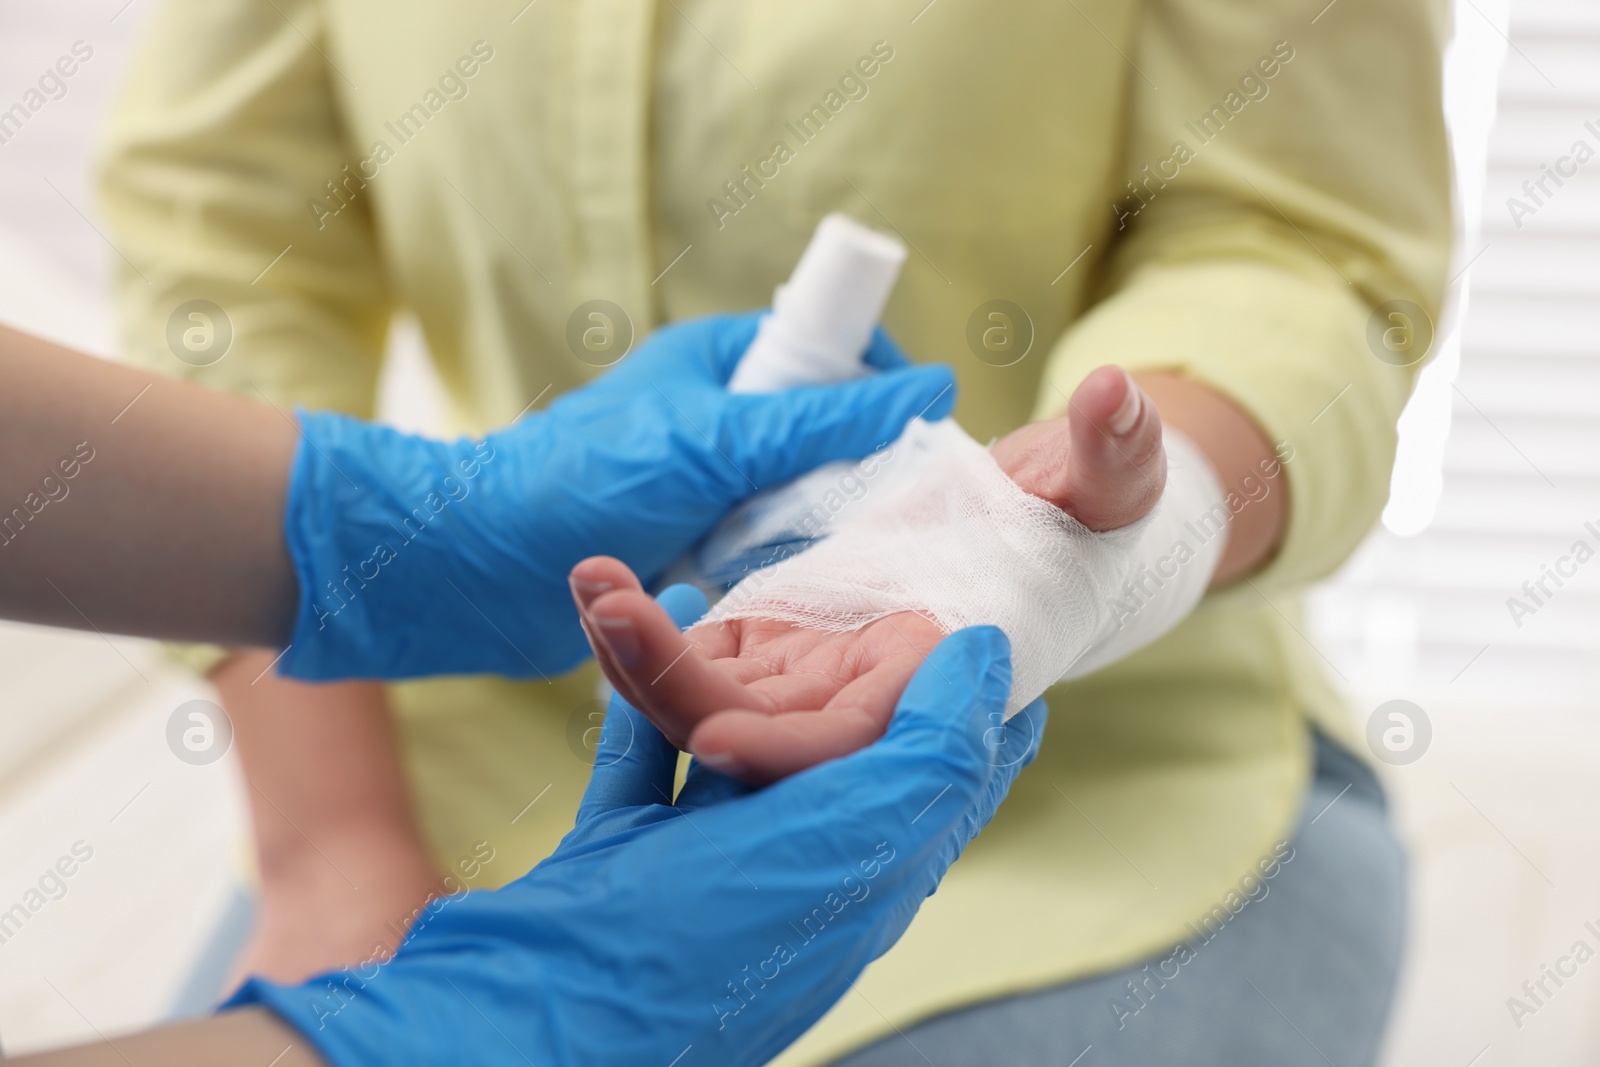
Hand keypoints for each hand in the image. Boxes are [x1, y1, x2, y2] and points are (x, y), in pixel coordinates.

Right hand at [229, 586, 1044, 1066]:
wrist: (541, 1021)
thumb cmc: (708, 937)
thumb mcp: (851, 841)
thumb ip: (931, 753)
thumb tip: (989, 659)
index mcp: (866, 868)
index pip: (938, 766)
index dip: (957, 691)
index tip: (964, 612)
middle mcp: (793, 866)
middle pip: (824, 736)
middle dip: (822, 654)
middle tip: (832, 584)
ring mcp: (703, 866)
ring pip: (723, 734)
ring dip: (708, 656)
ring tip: (710, 588)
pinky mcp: (624, 861)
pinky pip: (644, 755)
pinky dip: (642, 685)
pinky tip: (639, 619)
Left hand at [276, 312, 954, 680]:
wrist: (479, 566)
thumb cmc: (590, 479)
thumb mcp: (724, 440)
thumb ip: (831, 419)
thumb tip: (935, 384)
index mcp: (721, 360)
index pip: (832, 350)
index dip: (883, 388)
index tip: (929, 439)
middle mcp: (717, 415)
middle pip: (825, 431)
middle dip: (860, 470)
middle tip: (904, 519)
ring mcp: (704, 482)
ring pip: (798, 497)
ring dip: (820, 527)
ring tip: (857, 566)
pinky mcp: (689, 542)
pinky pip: (762, 548)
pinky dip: (782, 566)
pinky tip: (805, 594)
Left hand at [572, 365, 1162, 781]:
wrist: (1050, 528)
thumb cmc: (1084, 516)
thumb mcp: (1094, 481)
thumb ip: (1109, 459)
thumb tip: (1119, 398)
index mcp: (935, 670)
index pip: (853, 739)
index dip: (786, 747)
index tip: (710, 736)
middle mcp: (866, 687)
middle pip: (756, 725)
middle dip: (671, 684)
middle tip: (609, 602)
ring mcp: (813, 669)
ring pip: (711, 696)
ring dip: (640, 653)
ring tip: (591, 577)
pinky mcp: (775, 644)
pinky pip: (699, 659)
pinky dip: (646, 633)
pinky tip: (602, 581)